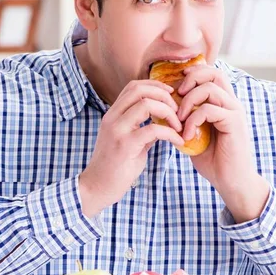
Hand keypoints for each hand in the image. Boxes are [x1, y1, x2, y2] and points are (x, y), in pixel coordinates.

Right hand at [79, 80, 183, 217]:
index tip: (171, 96)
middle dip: (164, 96)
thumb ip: (143, 129)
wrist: (97, 188)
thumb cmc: (115, 167)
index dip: (155, 86)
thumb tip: (163, 122)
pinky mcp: (125, 145)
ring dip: (168, 112)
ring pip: (146, 105)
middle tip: (177, 111)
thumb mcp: (129, 142)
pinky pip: (153, 130)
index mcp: (113, 115)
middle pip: (140, 90)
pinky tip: (178, 142)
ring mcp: (117, 130)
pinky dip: (171, 133)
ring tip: (178, 126)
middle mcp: (112, 118)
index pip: (133, 87)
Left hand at [177, 65, 269, 222]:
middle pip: (213, 73)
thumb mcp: (193, 134)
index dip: (192, 74)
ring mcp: (234, 111)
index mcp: (223, 102)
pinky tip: (186, 135)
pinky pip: (209, 110)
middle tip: (176, 96)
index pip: (211, 73)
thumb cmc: (212, 159)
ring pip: (209, 88)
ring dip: (188, 102)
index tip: (174, 88)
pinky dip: (193, 120)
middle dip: (190, 80)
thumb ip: (185, 118)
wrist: (230, 181)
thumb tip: (164, 107)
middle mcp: (231, 103)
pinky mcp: (234, 123)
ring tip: (178, 120)